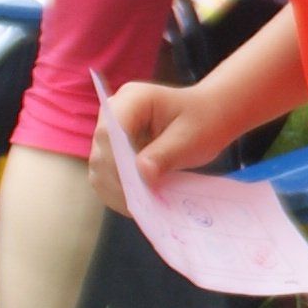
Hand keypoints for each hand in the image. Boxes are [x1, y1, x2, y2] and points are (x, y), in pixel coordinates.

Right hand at [97, 75, 236, 210]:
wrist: (209, 116)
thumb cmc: (203, 121)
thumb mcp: (190, 138)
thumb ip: (164, 155)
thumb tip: (142, 175)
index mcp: (132, 99)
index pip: (109, 132)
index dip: (116, 162)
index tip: (136, 186)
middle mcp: (113, 113)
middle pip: (100, 153)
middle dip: (118, 182)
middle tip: (143, 204)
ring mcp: (110, 133)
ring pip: (99, 169)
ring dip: (117, 191)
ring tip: (143, 207)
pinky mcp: (112, 152)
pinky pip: (106, 177)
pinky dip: (120, 193)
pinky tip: (141, 204)